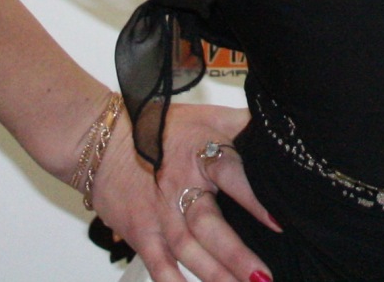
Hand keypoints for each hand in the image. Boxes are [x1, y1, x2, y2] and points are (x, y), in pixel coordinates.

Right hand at [85, 102, 279, 281]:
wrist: (102, 141)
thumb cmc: (158, 128)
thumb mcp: (206, 117)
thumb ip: (243, 123)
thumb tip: (281, 123)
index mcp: (200, 155)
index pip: (230, 174)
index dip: (253, 198)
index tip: (278, 221)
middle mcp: (179, 186)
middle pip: (208, 224)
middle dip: (235, 254)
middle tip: (262, 277)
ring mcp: (158, 214)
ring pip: (187, 249)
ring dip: (214, 274)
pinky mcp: (141, 233)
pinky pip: (158, 264)